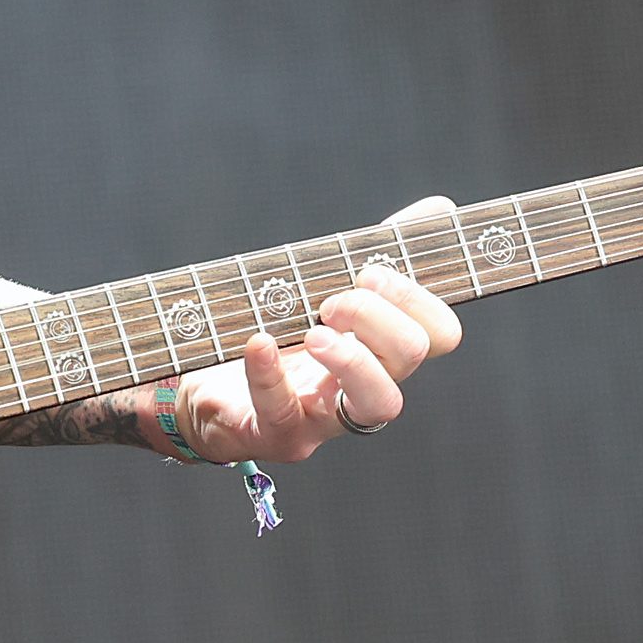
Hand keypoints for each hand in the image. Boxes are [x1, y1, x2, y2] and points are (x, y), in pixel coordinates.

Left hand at [166, 196, 466, 462]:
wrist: (202, 386)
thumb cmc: (276, 333)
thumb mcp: (325, 286)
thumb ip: (379, 250)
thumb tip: (439, 208)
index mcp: (382, 350)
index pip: (438, 333)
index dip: (418, 297)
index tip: (372, 270)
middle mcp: (365, 386)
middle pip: (410, 356)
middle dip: (377, 315)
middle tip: (333, 301)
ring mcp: (326, 418)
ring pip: (379, 402)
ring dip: (353, 356)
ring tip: (316, 330)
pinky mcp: (277, 434)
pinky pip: (283, 411)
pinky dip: (270, 372)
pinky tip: (257, 343)